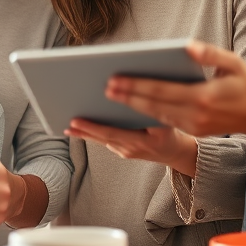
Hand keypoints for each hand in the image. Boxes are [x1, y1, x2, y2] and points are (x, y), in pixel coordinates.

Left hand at [65, 118, 198, 176]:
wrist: (176, 151)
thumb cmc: (172, 128)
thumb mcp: (167, 119)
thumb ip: (148, 110)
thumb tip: (125, 93)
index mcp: (147, 140)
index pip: (115, 132)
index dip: (96, 127)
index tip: (78, 120)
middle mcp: (135, 148)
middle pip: (106, 137)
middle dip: (86, 130)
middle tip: (71, 122)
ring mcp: (129, 152)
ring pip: (103, 141)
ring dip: (85, 134)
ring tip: (69, 126)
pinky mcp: (124, 152)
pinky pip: (106, 142)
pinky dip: (92, 135)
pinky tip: (79, 129)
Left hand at [105, 40, 245, 137]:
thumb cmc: (245, 85)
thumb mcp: (233, 63)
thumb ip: (210, 54)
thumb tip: (187, 46)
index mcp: (202, 97)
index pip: (161, 91)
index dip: (136, 86)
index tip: (115, 81)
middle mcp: (195, 115)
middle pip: (152, 106)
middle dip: (126, 98)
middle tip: (104, 89)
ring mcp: (193, 126)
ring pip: (155, 117)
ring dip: (131, 108)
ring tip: (110, 98)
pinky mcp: (193, 131)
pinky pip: (163, 123)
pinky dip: (144, 116)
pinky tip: (128, 109)